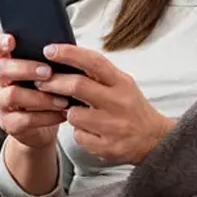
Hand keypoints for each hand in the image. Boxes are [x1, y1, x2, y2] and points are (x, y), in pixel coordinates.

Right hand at [0, 34, 68, 149]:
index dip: (1, 43)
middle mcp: (1, 82)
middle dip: (27, 69)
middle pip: (3, 69)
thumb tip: (68, 47)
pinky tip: (62, 114)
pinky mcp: (8, 124)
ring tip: (63, 100)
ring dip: (41, 97)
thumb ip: (50, 61)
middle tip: (49, 72)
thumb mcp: (48, 75)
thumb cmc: (47, 93)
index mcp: (9, 64)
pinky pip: (25, 119)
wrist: (42, 128)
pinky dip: (47, 116)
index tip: (11, 40)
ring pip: (13, 95)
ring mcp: (2, 103)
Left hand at [35, 44, 174, 164]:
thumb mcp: (122, 84)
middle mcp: (119, 102)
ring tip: (79, 113)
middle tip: (41, 82)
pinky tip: (91, 131)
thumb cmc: (132, 108)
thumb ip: (98, 74)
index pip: (93, 62)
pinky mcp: (107, 146)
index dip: (69, 54)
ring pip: (73, 114)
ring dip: (69, 113)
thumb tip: (67, 59)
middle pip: (78, 86)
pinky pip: (79, 136)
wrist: (154, 139)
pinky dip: (80, 132)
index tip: (50, 50)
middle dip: (54, 83)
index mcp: (121, 83)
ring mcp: (113, 126)